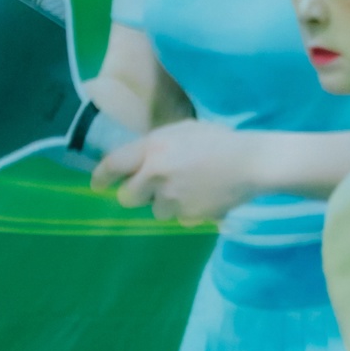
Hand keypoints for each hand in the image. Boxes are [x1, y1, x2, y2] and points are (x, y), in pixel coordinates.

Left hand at [90, 120, 260, 223]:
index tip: (97, 186)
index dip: (101, 177)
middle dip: (135, 194)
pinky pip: (179, 219)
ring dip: (166, 204)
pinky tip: (204, 198)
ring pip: (155, 211)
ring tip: (189, 190)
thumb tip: (135, 162)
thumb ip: (155, 146)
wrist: (252, 163)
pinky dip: (188, 212)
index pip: (113, 165)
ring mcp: (173, 198)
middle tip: (152, 189)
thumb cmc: (219, 140)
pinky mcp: (189, 215)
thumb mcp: (182, 131)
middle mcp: (157, 174)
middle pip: (127, 197)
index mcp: (153, 148)